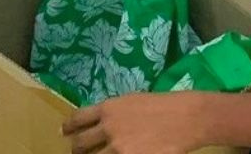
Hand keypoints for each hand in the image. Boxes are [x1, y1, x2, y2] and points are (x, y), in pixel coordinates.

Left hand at [63, 92, 203, 153]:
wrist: (186, 118)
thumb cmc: (163, 105)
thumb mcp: (133, 101)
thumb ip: (113, 112)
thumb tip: (99, 121)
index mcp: (108, 109)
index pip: (78, 119)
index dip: (68, 127)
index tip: (65, 132)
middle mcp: (109, 128)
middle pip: (80, 144)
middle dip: (77, 149)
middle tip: (78, 151)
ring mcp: (119, 149)